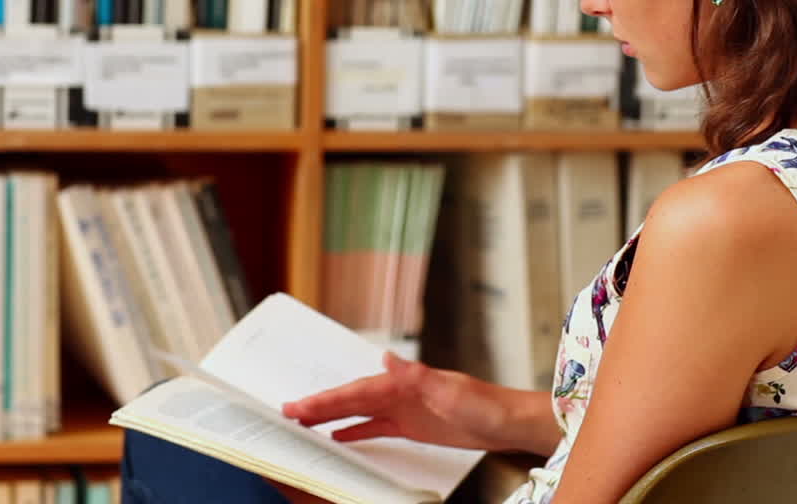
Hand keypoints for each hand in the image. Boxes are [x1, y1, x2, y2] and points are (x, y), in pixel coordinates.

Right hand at [282, 352, 558, 454]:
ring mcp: (406, 409)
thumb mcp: (452, 391)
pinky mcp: (413, 425)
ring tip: (302, 424)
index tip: (300, 405)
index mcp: (405, 383)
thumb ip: (418, 376)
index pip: (357, 392)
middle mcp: (401, 392)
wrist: (510, 422)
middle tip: (286, 413)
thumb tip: (387, 358)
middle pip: (352, 400)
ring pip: (359, 412)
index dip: (327, 399)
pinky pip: (376, 428)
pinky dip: (355, 431)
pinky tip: (337, 437)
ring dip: (331, 417)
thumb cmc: (487, 404)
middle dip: (319, 406)